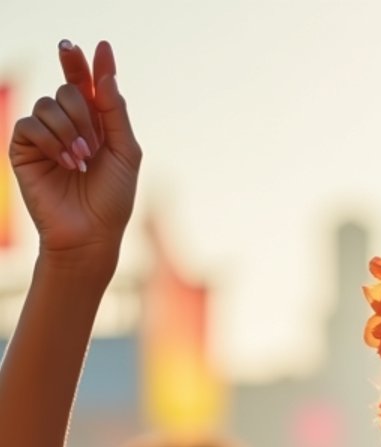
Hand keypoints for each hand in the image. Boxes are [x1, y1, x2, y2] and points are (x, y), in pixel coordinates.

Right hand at [9, 40, 140, 265]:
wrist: (90, 235)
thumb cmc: (111, 200)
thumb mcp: (125, 153)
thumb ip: (116, 112)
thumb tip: (106, 74)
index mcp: (92, 124)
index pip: (84, 83)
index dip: (86, 63)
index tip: (98, 46)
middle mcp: (66, 125)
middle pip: (68, 90)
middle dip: (84, 114)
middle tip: (91, 147)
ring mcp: (43, 136)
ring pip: (48, 104)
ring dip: (69, 132)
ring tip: (80, 163)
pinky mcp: (24, 149)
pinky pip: (29, 124)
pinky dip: (50, 142)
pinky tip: (63, 164)